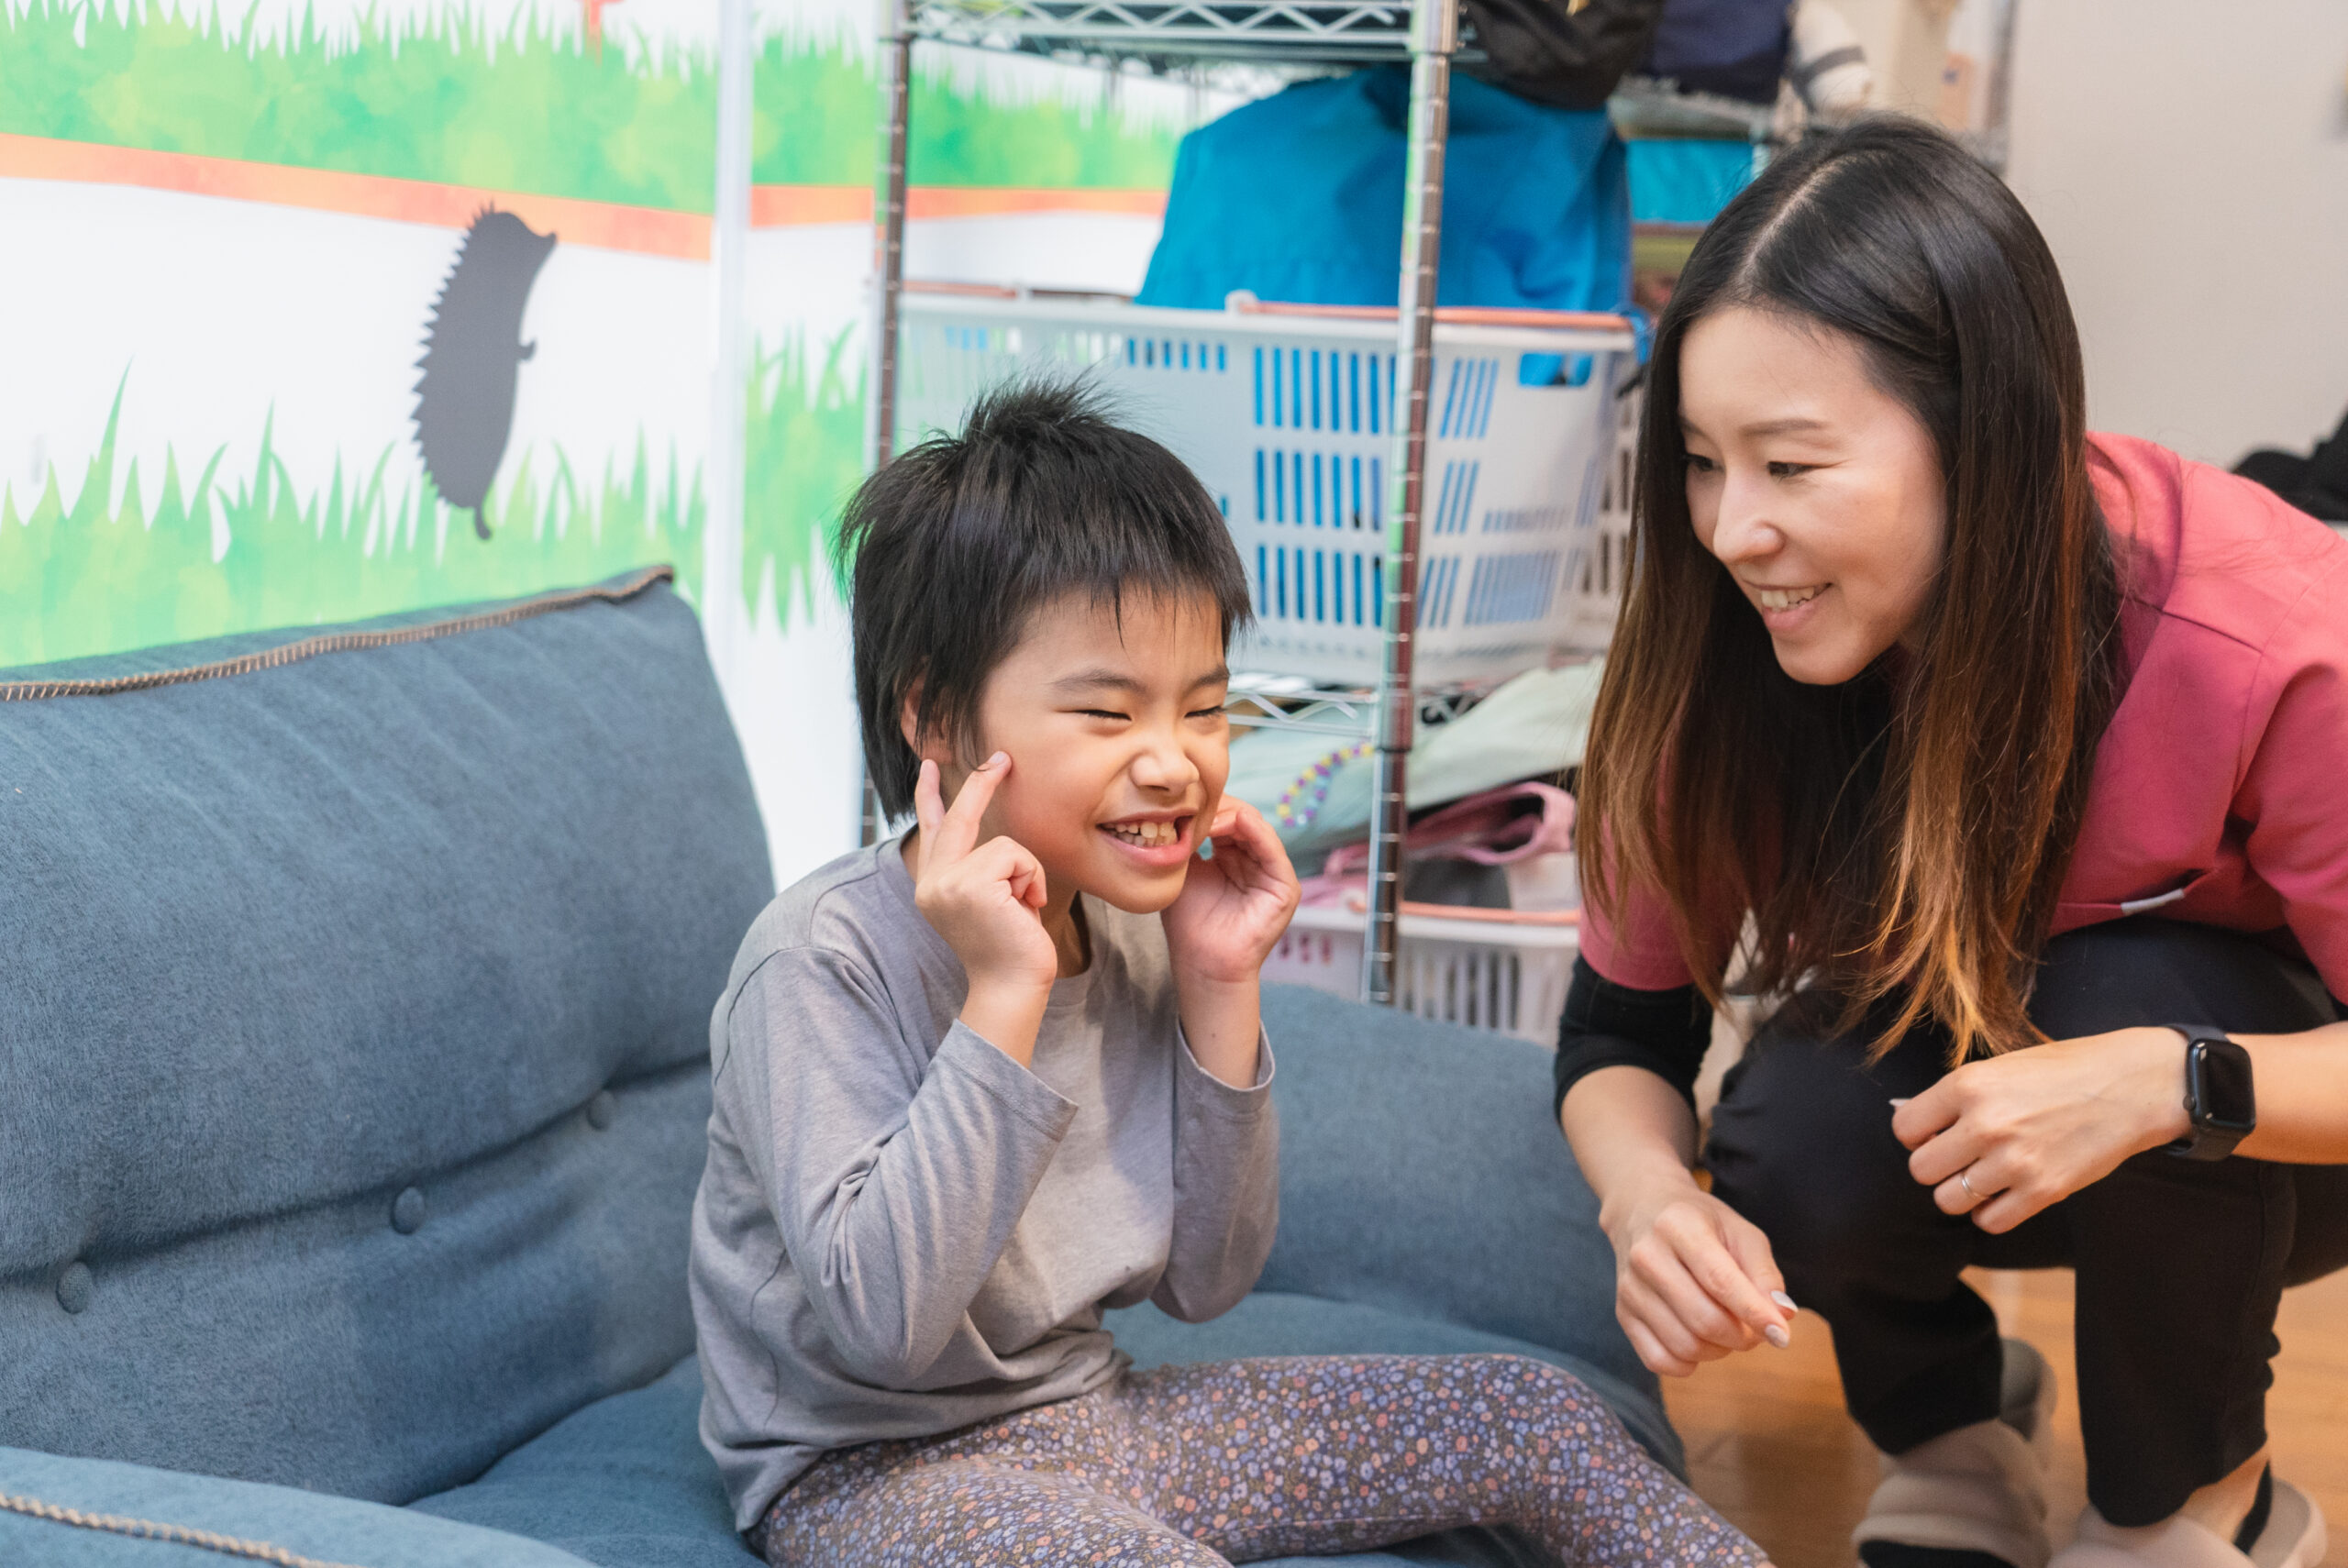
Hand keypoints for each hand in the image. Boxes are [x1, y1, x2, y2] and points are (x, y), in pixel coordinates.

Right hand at [910, 754, 1056, 997]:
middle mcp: (932, 883)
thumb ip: (985, 870)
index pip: (931, 830)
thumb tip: (1000, 845)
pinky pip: (1015, 855)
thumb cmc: (1013, 949)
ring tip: (1024, 905)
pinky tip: (1026, 907)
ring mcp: (947, 883)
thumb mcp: (994, 901)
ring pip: (1003, 843)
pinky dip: (1031, 878)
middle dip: (981, 784)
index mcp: (934, 887)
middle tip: (1002, 758)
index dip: (930, 795)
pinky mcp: (969, 884)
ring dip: (1026, 872)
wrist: (1012, 988)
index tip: (927, 765)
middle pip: (957, 817)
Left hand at [1159, 797, 1301, 984]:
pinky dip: (1258, 832)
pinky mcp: (1285, 888)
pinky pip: (1274, 852)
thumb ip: (1188, 840)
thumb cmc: (1189, 923)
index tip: (1183, 804)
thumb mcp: (1184, 871)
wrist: (1202, 963)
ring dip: (1233, 817)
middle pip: (1243, 817)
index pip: (1226, 817)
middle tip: (1195, 806)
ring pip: (1258, 828)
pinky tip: (1238, 821)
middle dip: (1220, 808)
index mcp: (1231, 855)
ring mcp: (1271, 873)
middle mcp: (1254, 860)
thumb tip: (1180, 806)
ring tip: (1208, 818)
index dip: (1208, 807)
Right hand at [1604, 1176, 1795, 1376]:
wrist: (1641, 1209)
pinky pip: (1658, 1360)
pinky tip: (1699, 1342)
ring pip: (1685, 1346)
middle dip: (1742, 1337)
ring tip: (1727, 1330)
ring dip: (1719, 1350)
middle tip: (1754, 1329)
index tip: (1781, 1335)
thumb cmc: (1699, 1222)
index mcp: (1679, 1226)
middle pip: (1704, 1320)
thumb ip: (1764, 1273)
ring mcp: (1630, 1288)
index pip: (1720, 1281)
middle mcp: (1646, 1256)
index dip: (1754, 1313)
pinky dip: (1688, 1364)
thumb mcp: (1740, 1231)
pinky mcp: (1622, 1313)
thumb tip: (1782, 1315)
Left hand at [1894, 1027, 2191, 1233]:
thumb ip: (1955, 1098)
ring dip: (1961, 1193)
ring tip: (1982, 1176)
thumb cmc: (2061, 1072)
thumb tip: (1911, 1124)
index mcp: (1967, 1085)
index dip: (1917, 1135)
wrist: (2130, 1086)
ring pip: (1949, 1200)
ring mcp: (2014, 1160)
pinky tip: (2004, 1195)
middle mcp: (1985, 1123)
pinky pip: (1990, 1221)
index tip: (1936, 1134)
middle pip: (1920, 1169)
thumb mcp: (1998, 1068)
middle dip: (1936, 1166)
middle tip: (1960, 1158)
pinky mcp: (2044, 1190)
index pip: (1904, 1128)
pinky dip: (1991, 1213)